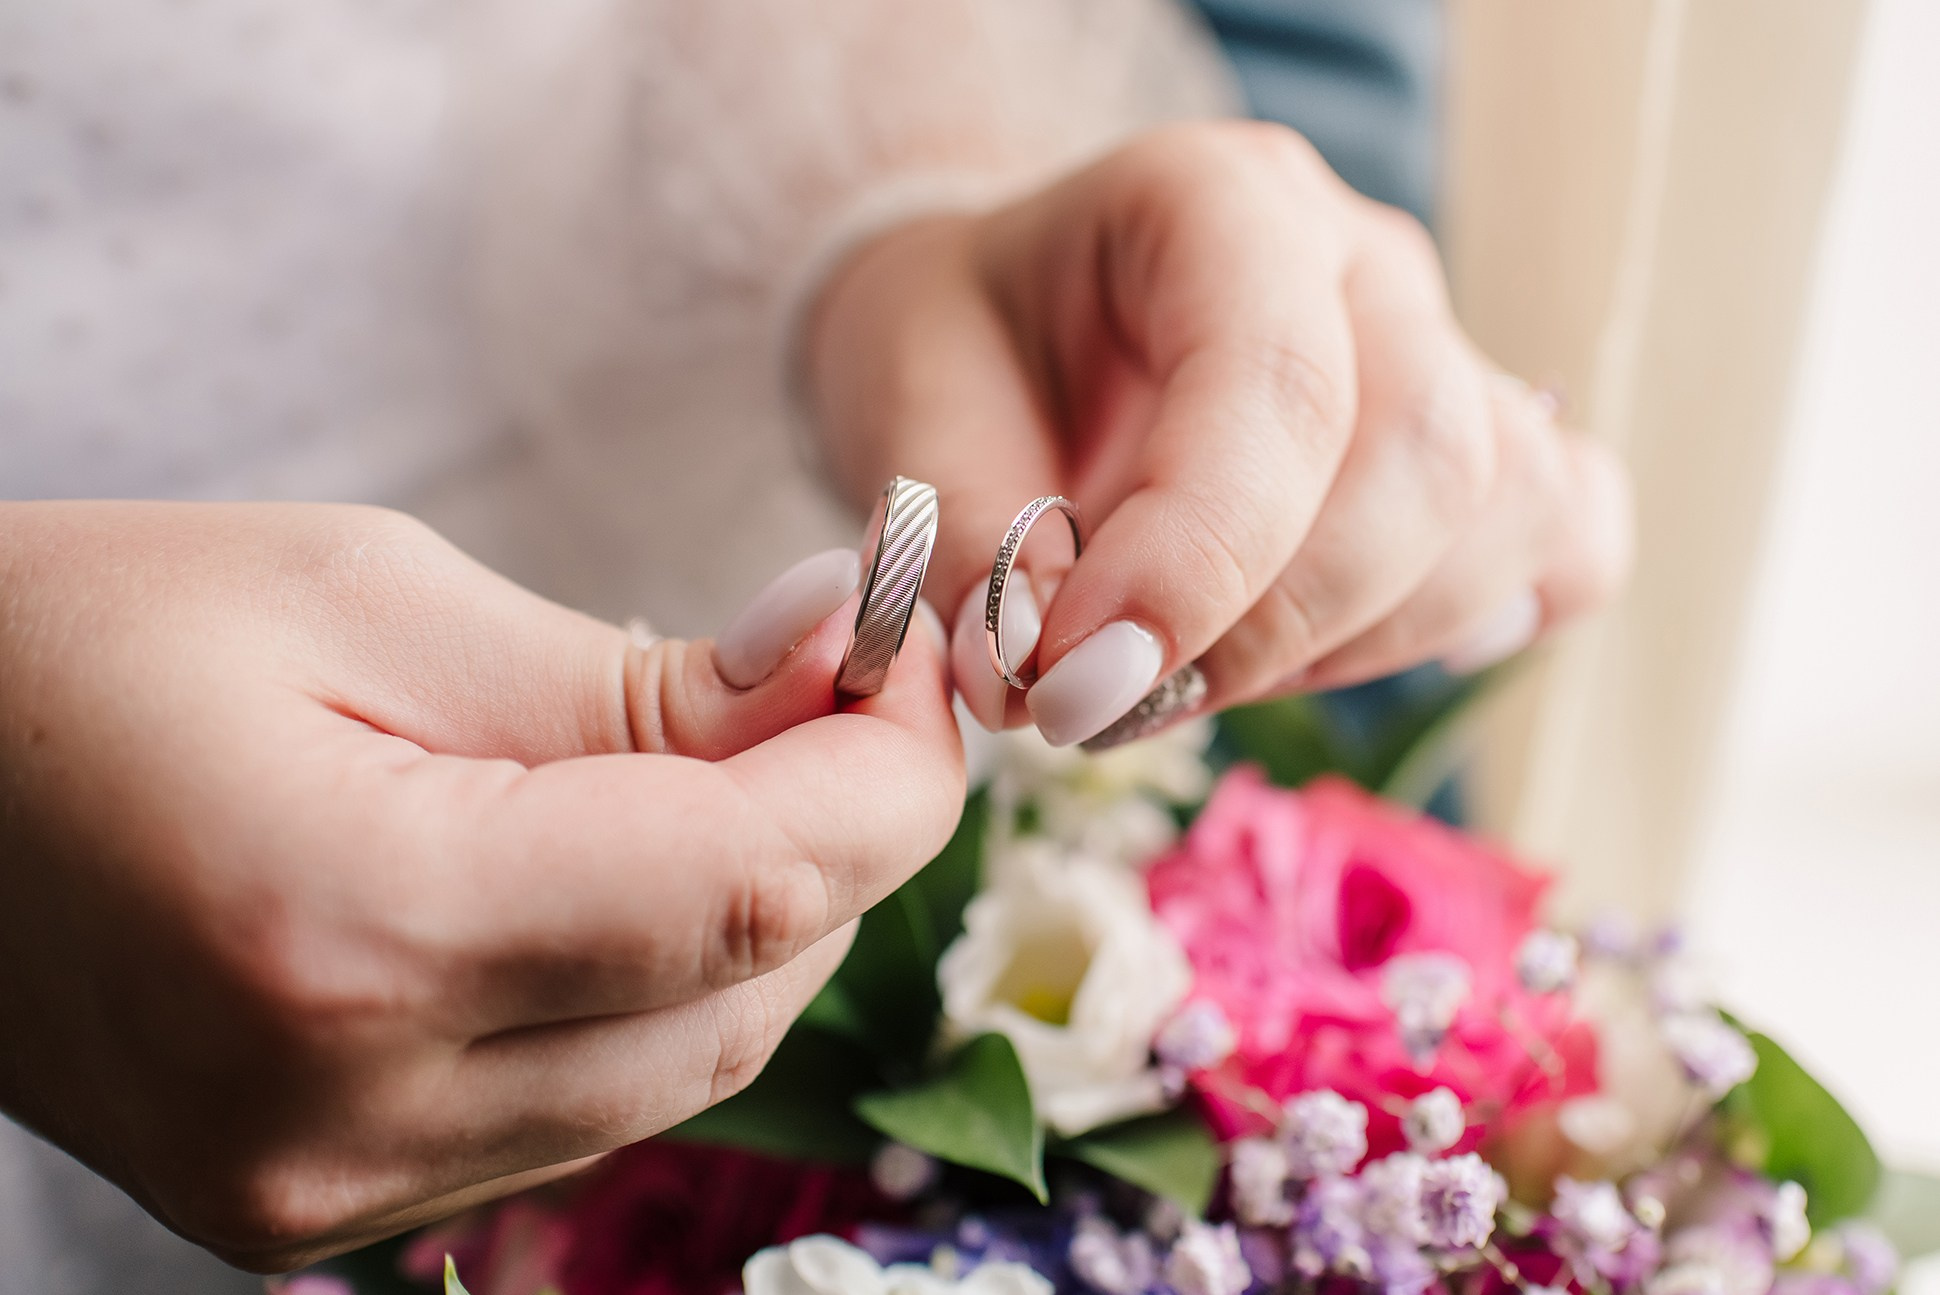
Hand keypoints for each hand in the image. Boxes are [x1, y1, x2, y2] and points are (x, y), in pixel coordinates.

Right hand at [0, 502, 962, 1270]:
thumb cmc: (85, 641)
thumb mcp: (368, 594)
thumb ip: (633, 680)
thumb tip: (839, 681)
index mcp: (352, 929)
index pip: (749, 889)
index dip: (889, 769)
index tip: (915, 650)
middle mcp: (349, 1115)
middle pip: (749, 995)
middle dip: (845, 833)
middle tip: (844, 682)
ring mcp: (328, 1196)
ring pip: (691, 1072)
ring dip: (763, 915)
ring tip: (738, 761)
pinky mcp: (321, 1211)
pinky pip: (584, 1108)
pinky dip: (657, 988)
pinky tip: (631, 871)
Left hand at [805, 121, 1632, 745]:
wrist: (1005, 329)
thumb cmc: (963, 351)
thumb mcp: (907, 415)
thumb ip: (966, 539)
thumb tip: (1036, 672)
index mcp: (1216, 200)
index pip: (1277, 379)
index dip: (1197, 559)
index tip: (1078, 684)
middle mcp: (1359, 261)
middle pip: (1428, 459)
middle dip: (1271, 628)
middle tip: (1105, 701)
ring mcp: (1442, 348)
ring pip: (1503, 517)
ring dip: (1347, 645)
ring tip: (1189, 666)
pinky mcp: (1479, 445)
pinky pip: (1566, 538)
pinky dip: (1473, 621)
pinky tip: (1333, 642)